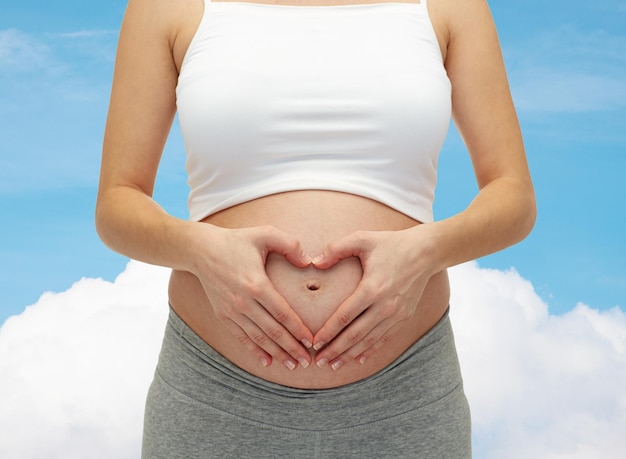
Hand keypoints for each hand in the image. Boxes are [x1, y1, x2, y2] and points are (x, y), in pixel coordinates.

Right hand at [191, 224, 313, 369]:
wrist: (201, 250)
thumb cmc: (237, 240)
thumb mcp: (265, 233)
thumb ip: (290, 245)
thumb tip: (308, 261)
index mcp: (256, 284)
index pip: (283, 313)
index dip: (298, 330)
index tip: (312, 341)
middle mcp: (243, 302)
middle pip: (273, 331)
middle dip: (292, 348)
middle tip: (308, 361)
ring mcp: (231, 311)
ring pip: (258, 338)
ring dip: (276, 353)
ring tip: (293, 365)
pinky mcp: (223, 315)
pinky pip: (241, 337)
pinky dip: (255, 350)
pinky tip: (267, 361)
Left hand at [311, 226, 436, 369]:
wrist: (426, 252)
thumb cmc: (390, 243)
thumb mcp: (362, 239)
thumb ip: (336, 249)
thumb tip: (314, 263)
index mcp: (372, 288)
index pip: (344, 317)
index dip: (328, 332)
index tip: (314, 342)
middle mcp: (385, 306)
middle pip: (355, 334)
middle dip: (336, 350)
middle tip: (319, 361)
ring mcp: (396, 314)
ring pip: (369, 340)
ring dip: (350, 354)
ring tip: (334, 365)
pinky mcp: (404, 316)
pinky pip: (384, 338)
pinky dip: (370, 350)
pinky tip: (358, 359)